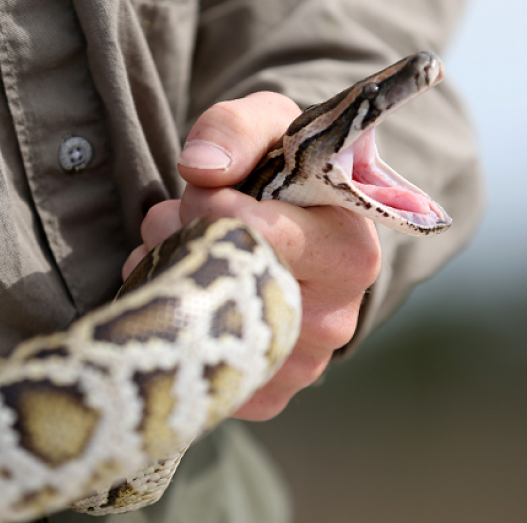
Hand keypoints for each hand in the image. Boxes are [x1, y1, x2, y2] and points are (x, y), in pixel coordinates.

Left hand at [123, 92, 381, 420]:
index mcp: (352, 252)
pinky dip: (181, 330)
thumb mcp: (271, 128)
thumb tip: (200, 169)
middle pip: (228, 286)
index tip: (203, 191)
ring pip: (208, 331)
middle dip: (183, 244)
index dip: (210, 207)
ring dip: (174, 285)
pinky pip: (204, 368)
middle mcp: (337, 319)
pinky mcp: (270, 395)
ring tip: (186, 256)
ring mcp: (304, 364)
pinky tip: (192, 300)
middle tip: (180, 221)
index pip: (262, 235)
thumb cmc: (287, 176)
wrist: (300, 229)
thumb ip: (236, 129)